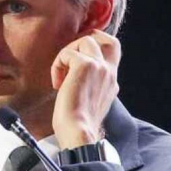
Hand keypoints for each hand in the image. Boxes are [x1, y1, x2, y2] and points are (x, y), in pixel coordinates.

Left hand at [50, 30, 120, 149]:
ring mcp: (99, 67)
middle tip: (69, 54)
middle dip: (87, 38)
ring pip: (85, 40)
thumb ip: (91, 85)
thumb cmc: (78, 123)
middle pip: (106, 38)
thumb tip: (72, 78)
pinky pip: (67, 53)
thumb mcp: (91, 101)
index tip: (77, 55)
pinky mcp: (85, 65)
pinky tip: (57, 84)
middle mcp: (109, 71)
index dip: (97, 45)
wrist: (78, 132)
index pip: (113, 51)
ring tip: (61, 75)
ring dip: (67, 53)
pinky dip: (57, 65)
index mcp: (111, 81)